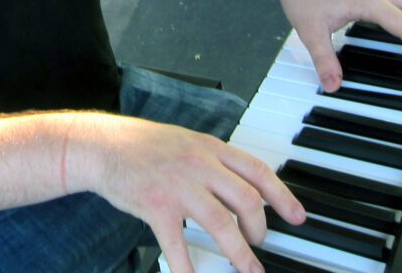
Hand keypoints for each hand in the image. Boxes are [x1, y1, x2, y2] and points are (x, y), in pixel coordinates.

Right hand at [74, 116, 305, 272]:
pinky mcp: (156, 207)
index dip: (282, 196)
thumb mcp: (186, 142)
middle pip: (246, 200)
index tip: (297, 217)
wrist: (104, 145)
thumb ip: (213, 161)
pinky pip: (178, 245)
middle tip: (259, 245)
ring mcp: (178, 186)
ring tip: (249, 270)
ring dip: (240, 253)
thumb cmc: (143, 145)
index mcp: (209, 148)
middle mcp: (199, 165)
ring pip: (222, 224)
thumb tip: (242, 187)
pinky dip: (189, 269)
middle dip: (260, 230)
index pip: (258, 171)